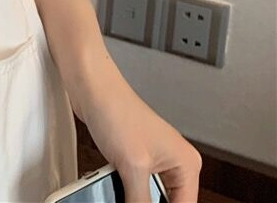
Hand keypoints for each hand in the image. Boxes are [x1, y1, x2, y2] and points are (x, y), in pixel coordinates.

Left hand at [69, 63, 202, 202]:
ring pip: (148, 196)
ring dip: (132, 199)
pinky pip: (132, 185)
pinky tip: (110, 187)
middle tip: (127, 198)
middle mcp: (174, 162)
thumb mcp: (133, 167)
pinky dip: (122, 190)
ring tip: (118, 190)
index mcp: (186, 164)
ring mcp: (153, 159)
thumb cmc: (117, 110)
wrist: (91, 87)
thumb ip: (140, 202)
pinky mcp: (133, 157)